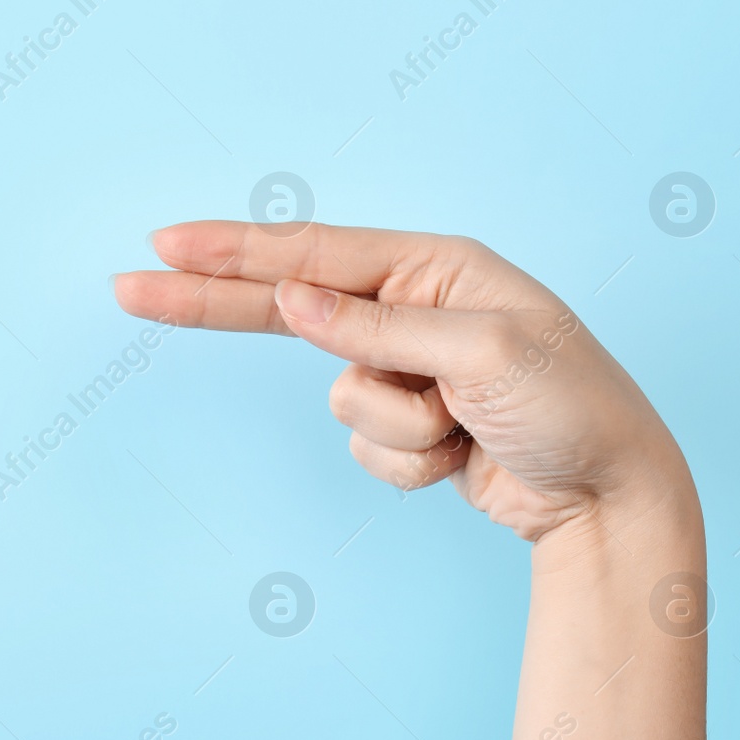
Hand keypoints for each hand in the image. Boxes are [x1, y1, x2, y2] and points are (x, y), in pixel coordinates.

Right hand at [114, 220, 694, 542]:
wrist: (609, 495)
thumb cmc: (570, 405)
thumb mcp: (481, 351)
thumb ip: (379, 326)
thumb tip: (293, 299)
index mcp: (439, 268)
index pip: (316, 254)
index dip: (236, 252)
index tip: (165, 245)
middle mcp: (418, 310)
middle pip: (294, 306)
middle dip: (218, 303)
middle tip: (130, 288)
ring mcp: (412, 372)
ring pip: (342, 400)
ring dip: (399, 427)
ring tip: (465, 423)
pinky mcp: (414, 428)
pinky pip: (368, 448)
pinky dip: (409, 462)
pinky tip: (462, 453)